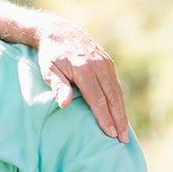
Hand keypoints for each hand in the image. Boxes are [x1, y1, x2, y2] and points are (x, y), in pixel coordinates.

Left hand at [37, 21, 129, 142]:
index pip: (97, 98)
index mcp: (83, 68)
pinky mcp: (108, 63)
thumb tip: (64, 104)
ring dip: (122, 113)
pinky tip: (120, 115)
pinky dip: (119, 102)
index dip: (104, 117)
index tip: (110, 134)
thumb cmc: (50, 55)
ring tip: (124, 132)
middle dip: (118, 120)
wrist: (59, 31)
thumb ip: (58, 86)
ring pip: (117, 92)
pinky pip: (116, 86)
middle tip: (122, 140)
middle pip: (112, 97)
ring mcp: (105, 63)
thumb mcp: (48, 70)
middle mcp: (98, 65)